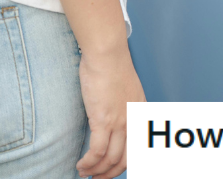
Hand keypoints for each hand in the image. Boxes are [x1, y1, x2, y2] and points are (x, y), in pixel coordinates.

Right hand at [76, 49, 144, 178]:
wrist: (108, 55)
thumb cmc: (112, 68)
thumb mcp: (126, 90)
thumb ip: (123, 105)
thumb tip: (114, 117)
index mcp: (141, 114)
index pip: (139, 148)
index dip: (125, 164)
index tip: (112, 170)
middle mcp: (134, 121)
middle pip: (125, 159)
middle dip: (110, 173)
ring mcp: (120, 121)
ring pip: (110, 159)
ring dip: (96, 170)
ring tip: (84, 173)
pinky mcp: (103, 120)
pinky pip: (97, 151)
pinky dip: (88, 162)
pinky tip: (81, 164)